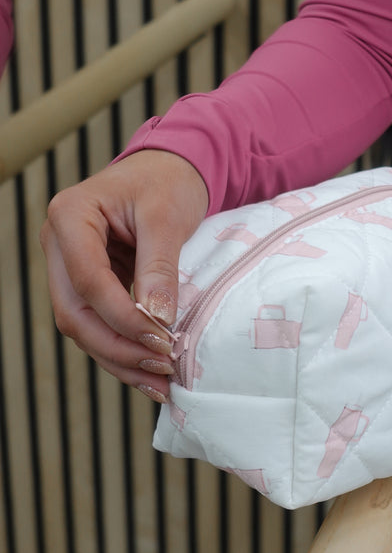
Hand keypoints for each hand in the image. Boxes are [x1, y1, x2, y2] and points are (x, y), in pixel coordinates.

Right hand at [40, 150, 208, 399]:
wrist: (170, 170)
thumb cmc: (168, 182)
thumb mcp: (167, 217)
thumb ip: (159, 266)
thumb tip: (157, 319)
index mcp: (70, 216)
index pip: (88, 281)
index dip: (123, 317)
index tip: (162, 339)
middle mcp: (59, 244)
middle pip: (74, 313)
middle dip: (118, 347)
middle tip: (161, 368)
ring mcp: (69, 266)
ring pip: (82, 327)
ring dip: (120, 359)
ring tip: (160, 382)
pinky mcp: (88, 284)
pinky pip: (98, 324)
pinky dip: (123, 349)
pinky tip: (150, 372)